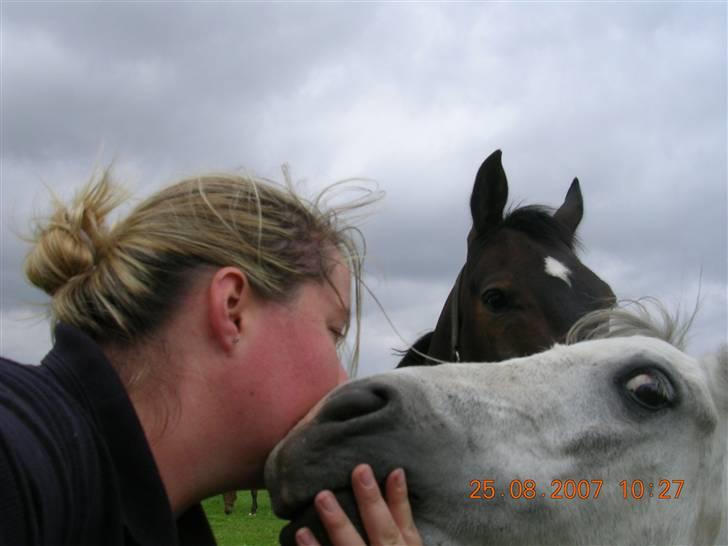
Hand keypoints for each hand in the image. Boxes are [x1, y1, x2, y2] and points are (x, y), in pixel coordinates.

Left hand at [294, 464, 421, 545]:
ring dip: (338, 523)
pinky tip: (301, 532)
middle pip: (382, 531)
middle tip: (359, 470)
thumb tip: (394, 477)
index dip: (400, 498)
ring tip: (322, 496)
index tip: (395, 469)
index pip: (405, 524)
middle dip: (371, 502)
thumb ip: (400, 524)